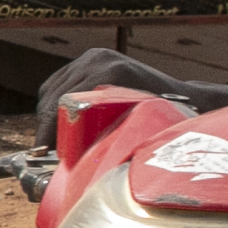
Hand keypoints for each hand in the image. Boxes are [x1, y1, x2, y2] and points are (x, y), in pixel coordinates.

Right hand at [36, 47, 203, 140]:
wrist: (184, 95)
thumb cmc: (173, 117)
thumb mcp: (149, 127)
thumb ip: (125, 142)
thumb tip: (107, 170)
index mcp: (112, 72)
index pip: (66, 102)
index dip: (50, 129)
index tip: (45, 152)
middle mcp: (98, 60)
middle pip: (55, 96)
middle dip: (45, 126)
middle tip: (43, 152)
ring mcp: (92, 57)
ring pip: (52, 89)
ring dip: (47, 115)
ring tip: (48, 140)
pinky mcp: (87, 59)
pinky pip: (57, 81)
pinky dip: (51, 101)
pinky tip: (54, 121)